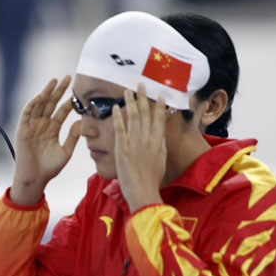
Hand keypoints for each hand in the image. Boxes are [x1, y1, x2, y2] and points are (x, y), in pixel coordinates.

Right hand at [11, 76, 81, 204]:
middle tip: (68, 77)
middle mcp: (42, 125)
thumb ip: (73, 136)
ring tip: (55, 81)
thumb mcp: (66, 151)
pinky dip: (33, 104)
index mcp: (52, 129)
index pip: (62, 111)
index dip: (69, 101)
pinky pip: (27, 114)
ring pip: (40, 105)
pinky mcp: (23, 130)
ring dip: (46, 92)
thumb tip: (82, 120)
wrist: (35, 179)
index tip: (79, 91)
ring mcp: (32, 126)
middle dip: (59, 90)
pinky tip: (41, 96)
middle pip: (51, 103)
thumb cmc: (49, 168)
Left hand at [113, 83, 166, 211]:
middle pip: (145, 114)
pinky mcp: (122, 147)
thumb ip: (160, 146)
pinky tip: (114, 107)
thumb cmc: (152, 179)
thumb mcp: (161, 160)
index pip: (159, 119)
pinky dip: (117, 117)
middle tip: (140, 85)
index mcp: (158, 141)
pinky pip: (119, 128)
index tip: (159, 95)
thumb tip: (160, 136)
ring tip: (127, 91)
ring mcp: (135, 142)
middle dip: (143, 98)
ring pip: (133, 117)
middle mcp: (148, 138)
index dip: (159, 106)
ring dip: (130, 102)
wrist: (142, 190)